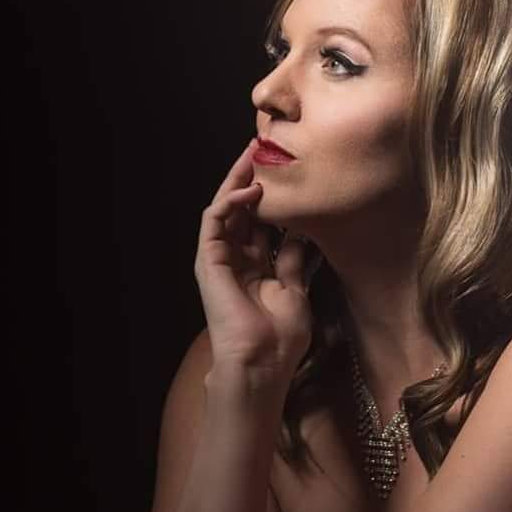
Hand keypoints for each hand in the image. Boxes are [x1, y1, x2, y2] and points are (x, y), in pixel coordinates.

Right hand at [194, 138, 312, 387]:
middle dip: (253, 178)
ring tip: (253, 154)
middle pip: (243, 210)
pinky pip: (214, 221)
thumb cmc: (281, 336)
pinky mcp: (209, 259)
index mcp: (257, 267)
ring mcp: (221, 258)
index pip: (262, 222)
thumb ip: (293, 260)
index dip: (273, 198)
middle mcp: (237, 259)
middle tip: (264, 149)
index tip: (289, 173)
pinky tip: (250, 188)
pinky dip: (230, 201)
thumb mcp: (295, 289)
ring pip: (226, 209)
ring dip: (238, 180)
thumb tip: (303, 234)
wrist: (262, 362)